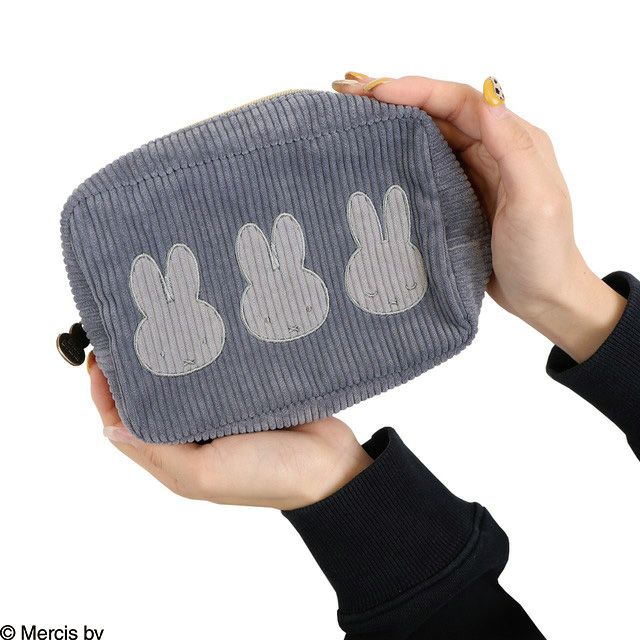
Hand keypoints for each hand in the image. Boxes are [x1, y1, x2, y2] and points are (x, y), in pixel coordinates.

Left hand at [88, 353, 371, 508]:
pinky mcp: (246, 393)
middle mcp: (194, 433)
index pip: (126, 423)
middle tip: (129, 327)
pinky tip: (199, 328)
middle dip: (135, 368)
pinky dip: (203, 352)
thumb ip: (159, 453)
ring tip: (159, 321)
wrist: (330, 466)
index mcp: (177, 457)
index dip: (106, 392)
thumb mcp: (204, 475)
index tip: (101, 355)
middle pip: (152, 398)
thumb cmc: (268, 476)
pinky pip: (215, 371)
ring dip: (168, 356)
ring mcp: (220, 412)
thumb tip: (113, 431)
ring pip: (183, 379)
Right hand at [333, 73, 625, 362]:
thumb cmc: (543, 254)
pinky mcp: (458, 195)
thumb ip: (514, 151)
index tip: (375, 91)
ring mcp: (473, 172)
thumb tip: (487, 100)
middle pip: (439, 111)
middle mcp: (493, 149)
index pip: (460, 102)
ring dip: (393, 121)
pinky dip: (399, 153)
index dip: (416, 90)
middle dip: (395, 98)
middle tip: (349, 93)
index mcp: (514, 141)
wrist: (542, 297)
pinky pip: (425, 164)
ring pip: (429, 135)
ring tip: (354, 114)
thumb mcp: (535, 202)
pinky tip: (375, 153)